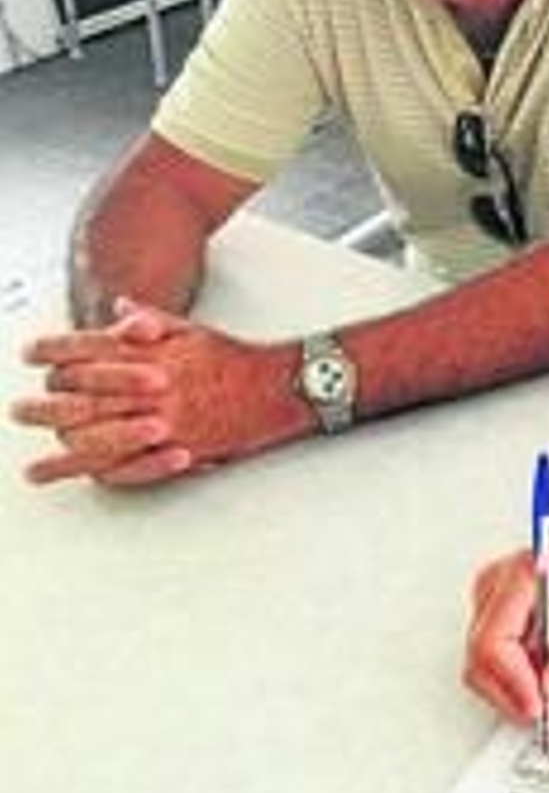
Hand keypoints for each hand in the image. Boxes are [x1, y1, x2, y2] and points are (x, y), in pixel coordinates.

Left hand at [10, 299, 301, 485]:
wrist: (279, 386)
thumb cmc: (237, 359)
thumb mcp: (191, 330)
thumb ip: (150, 319)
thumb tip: (120, 309)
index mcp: (152, 353)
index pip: (89, 349)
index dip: (54, 350)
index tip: (31, 354)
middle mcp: (152, 386)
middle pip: (84, 398)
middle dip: (45, 407)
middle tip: (19, 413)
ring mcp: (164, 419)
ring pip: (100, 437)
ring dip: (62, 452)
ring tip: (36, 466)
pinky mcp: (180, 447)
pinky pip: (132, 465)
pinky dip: (102, 474)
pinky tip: (81, 482)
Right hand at [463, 518, 548, 723]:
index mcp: (522, 576)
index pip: (493, 642)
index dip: (513, 682)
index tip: (538, 705)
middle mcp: (496, 586)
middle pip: (479, 659)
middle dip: (512, 693)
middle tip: (547, 711)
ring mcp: (491, 598)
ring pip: (482, 663)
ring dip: (516, 684)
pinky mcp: (495, 611)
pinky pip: (495, 654)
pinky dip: (518, 672)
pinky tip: (547, 667)